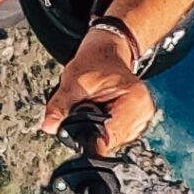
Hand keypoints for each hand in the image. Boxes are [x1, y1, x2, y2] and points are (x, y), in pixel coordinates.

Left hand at [40, 27, 158, 150]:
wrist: (106, 53)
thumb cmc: (95, 61)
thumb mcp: (73, 80)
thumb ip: (60, 105)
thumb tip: (49, 126)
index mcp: (135, 101)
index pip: (113, 136)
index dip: (91, 138)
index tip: (76, 132)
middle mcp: (144, 113)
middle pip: (113, 141)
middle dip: (93, 132)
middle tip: (83, 111)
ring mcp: (141, 119)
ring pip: (113, 140)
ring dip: (98, 130)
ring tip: (92, 108)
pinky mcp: (134, 122)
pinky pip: (115, 135)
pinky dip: (102, 127)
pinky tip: (98, 113)